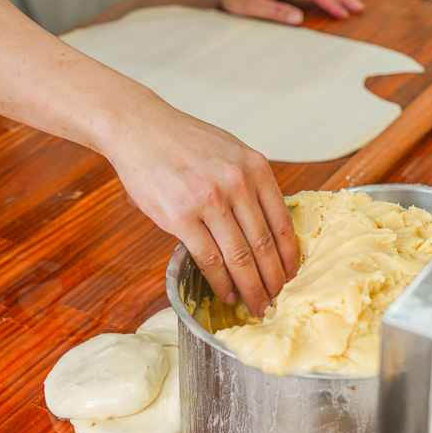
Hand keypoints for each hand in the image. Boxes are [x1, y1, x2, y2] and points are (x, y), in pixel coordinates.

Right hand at [105, 92, 297, 316]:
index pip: (282, 223)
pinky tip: (227, 293)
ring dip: (250, 287)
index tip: (292, 275)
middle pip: (264, 245)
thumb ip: (251, 182)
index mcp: (255, 167)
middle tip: (278, 300)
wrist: (140, 128)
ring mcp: (209, 201)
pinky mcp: (181, 216)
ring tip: (256, 304)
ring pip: (239, 257)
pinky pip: (208, 258)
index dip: (289, 256)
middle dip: (273, 279)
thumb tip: (269, 224)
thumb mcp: (231, 151)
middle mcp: (237, 183)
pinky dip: (220, 281)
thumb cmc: (184, 141)